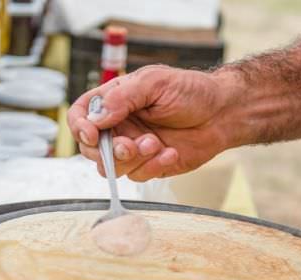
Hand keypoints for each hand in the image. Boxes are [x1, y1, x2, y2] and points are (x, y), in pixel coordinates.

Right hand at [67, 65, 241, 181]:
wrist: (221, 114)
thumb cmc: (190, 92)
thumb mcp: (154, 83)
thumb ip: (122, 98)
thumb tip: (95, 119)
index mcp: (115, 102)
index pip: (81, 116)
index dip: (80, 128)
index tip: (93, 136)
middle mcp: (119, 127)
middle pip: (91, 149)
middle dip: (109, 151)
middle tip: (129, 145)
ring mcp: (133, 149)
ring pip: (112, 168)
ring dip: (132, 159)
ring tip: (156, 144)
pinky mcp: (149, 166)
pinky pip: (138, 176)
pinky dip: (154, 166)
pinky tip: (171, 152)